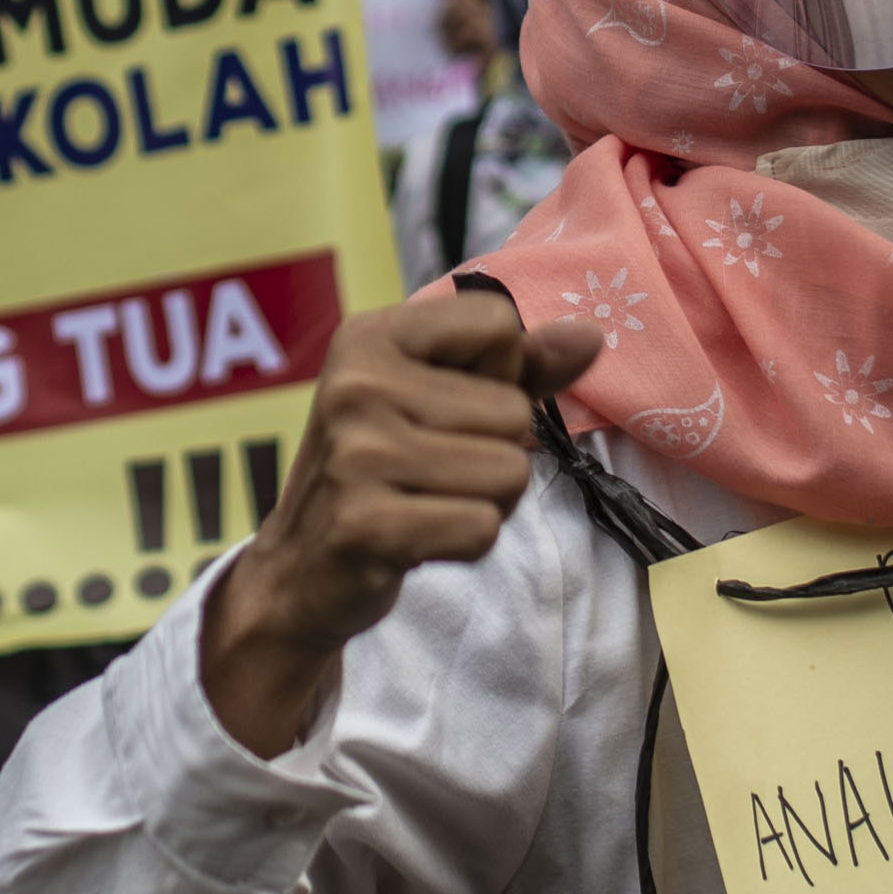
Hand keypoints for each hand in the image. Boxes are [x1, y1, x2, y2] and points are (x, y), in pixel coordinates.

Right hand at [201, 292, 601, 755]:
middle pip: (514, 411)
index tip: (444, 406)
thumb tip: (591, 336)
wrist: (301, 569)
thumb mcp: (439, 397)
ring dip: (486, 501)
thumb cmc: (382, 469)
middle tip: (432, 472)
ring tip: (428, 503)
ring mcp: (356, 455)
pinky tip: (420, 538)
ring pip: (509, 472)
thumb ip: (520, 366)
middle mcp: (355, 385)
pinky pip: (483, 527)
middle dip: (495, 452)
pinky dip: (468, 542)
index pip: (498, 324)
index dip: (497, 375)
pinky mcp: (365, 523)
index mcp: (369, 336)